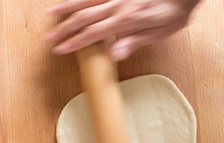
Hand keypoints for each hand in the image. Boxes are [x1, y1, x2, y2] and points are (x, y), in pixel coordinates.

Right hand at [45, 0, 199, 60]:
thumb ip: (135, 42)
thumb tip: (114, 56)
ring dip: (67, 7)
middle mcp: (118, 5)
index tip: (60, 50)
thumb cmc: (175, 11)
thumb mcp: (160, 32)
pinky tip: (70, 0)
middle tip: (49, 38)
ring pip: (86, 1)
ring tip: (51, 13)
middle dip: (64, 28)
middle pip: (84, 17)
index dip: (74, 42)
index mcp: (126, 19)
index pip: (93, 33)